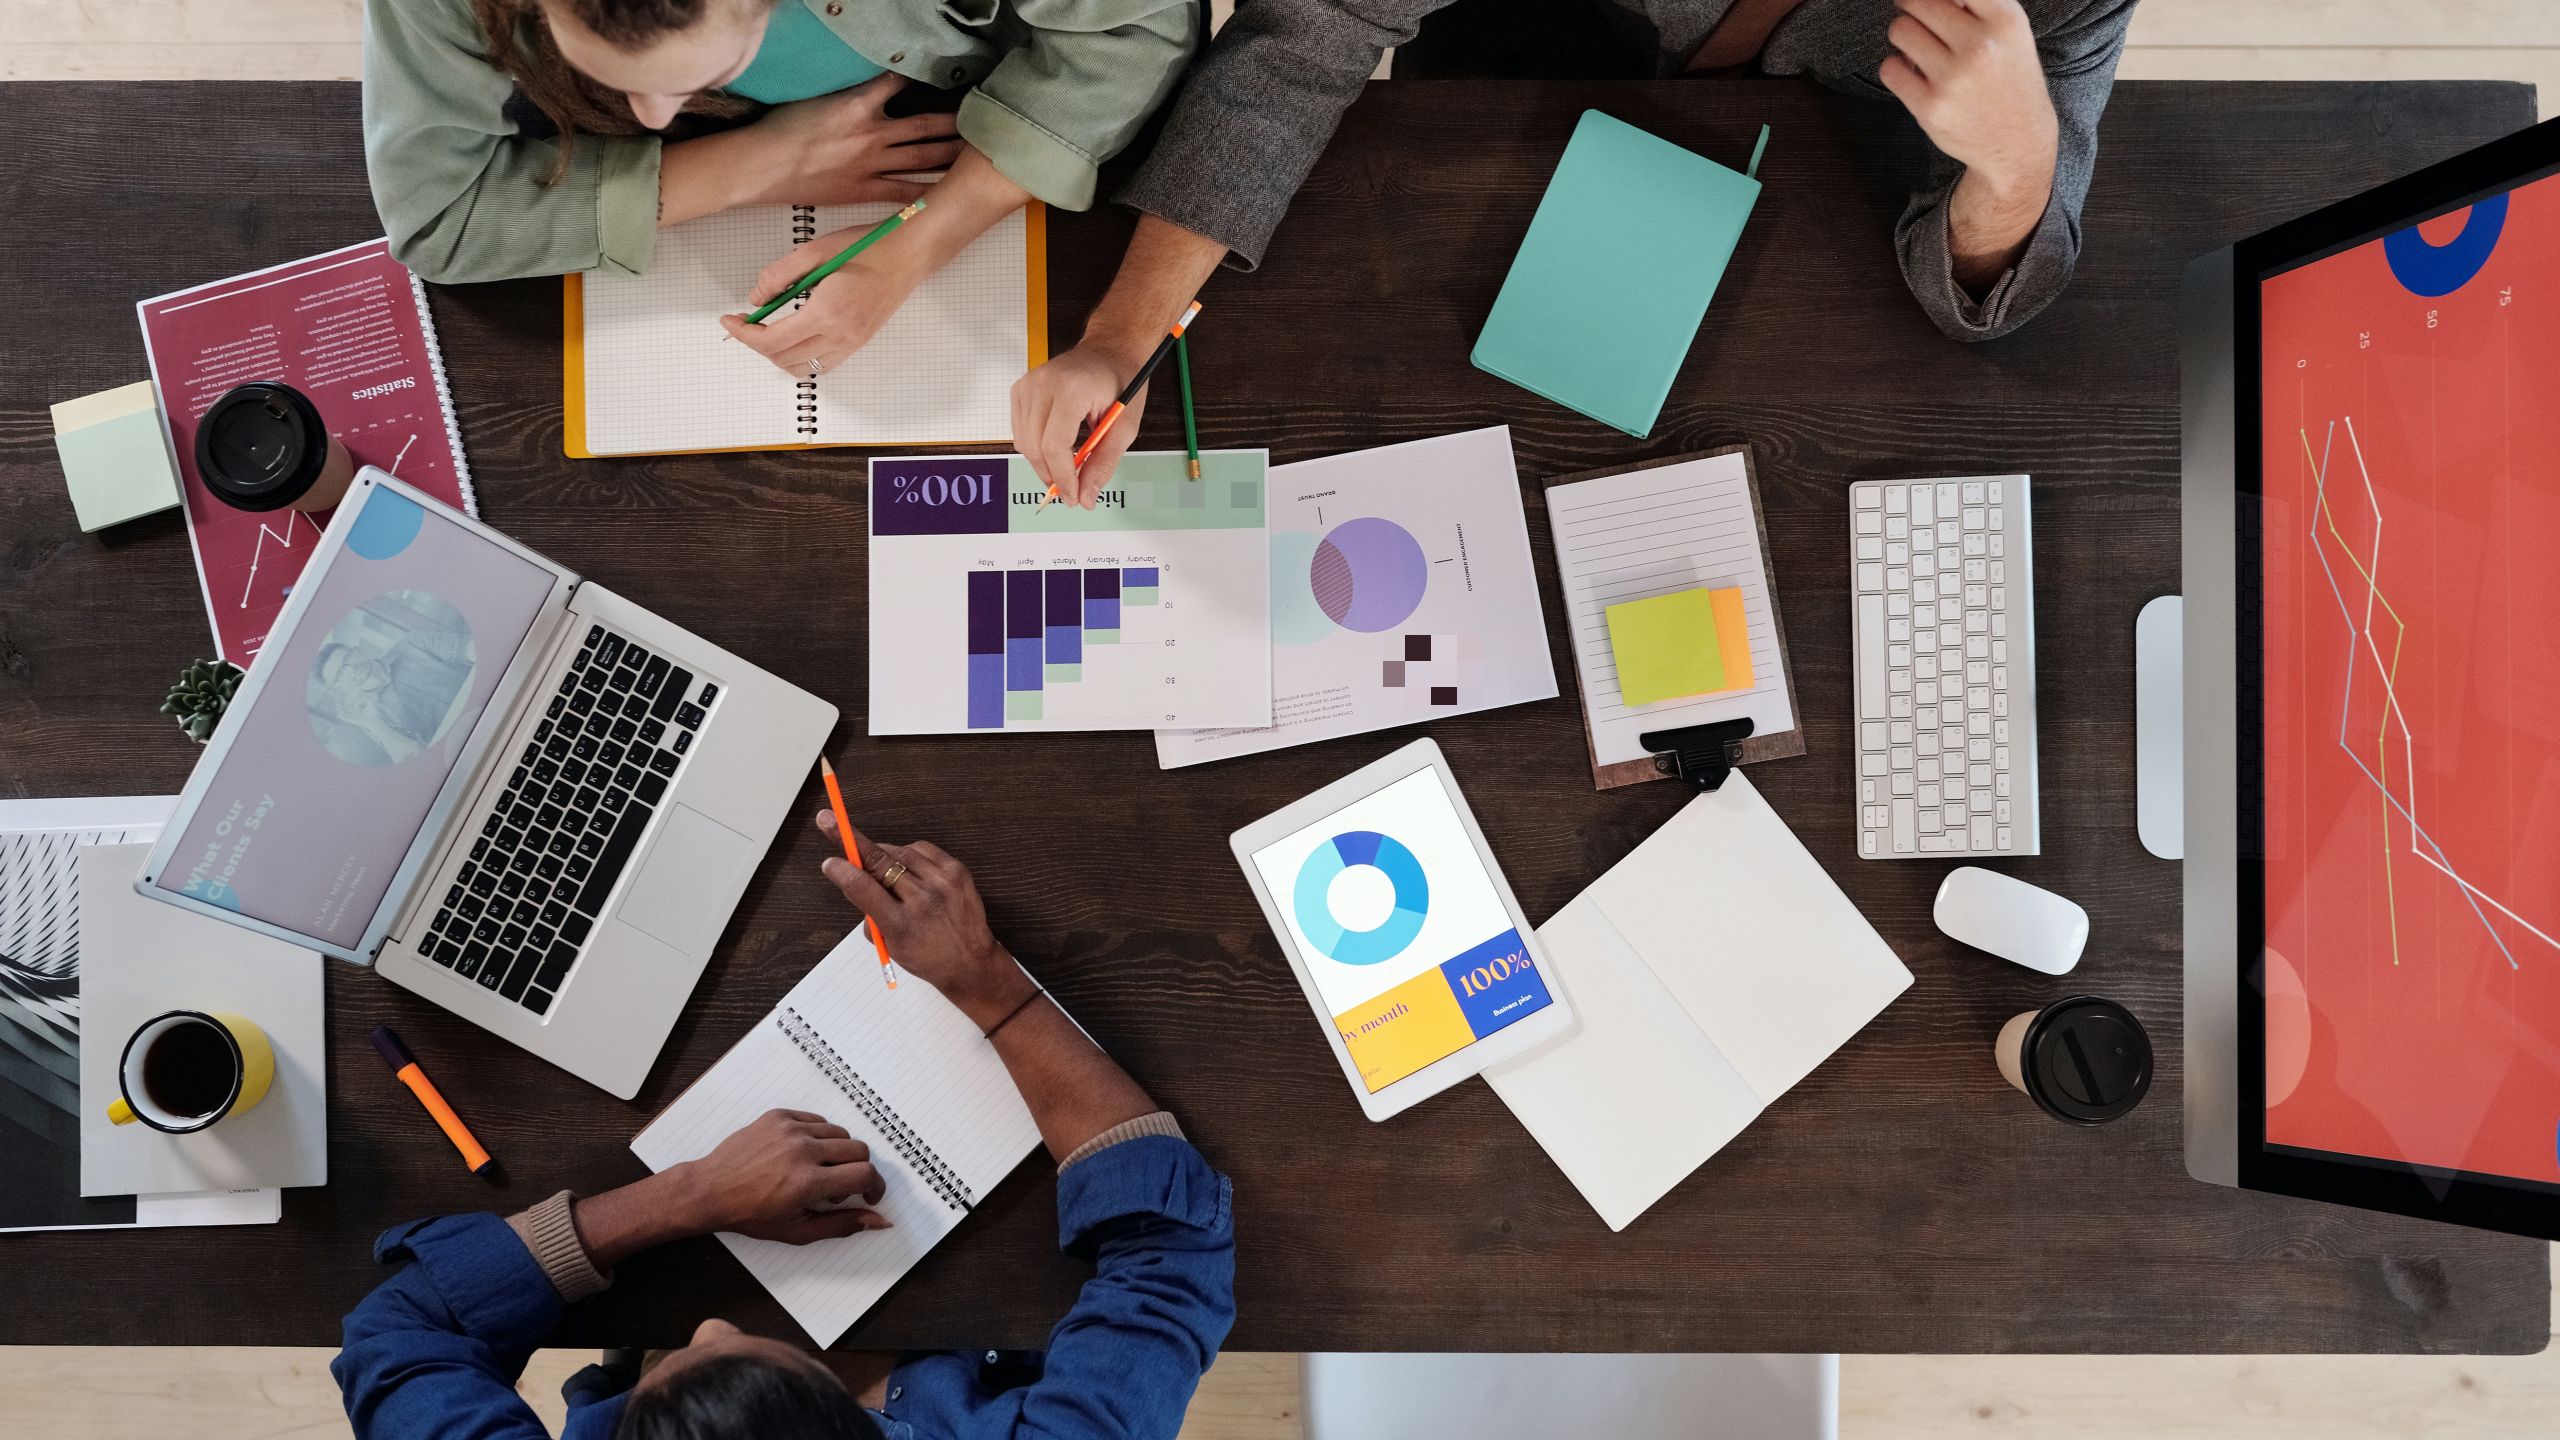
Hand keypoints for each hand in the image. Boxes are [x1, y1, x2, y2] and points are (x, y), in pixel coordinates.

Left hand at [675, 1108, 892, 1242]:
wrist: (711, 1191)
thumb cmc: (751, 1214)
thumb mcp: (798, 1230)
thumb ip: (843, 1224)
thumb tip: (880, 1220)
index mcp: (808, 1183)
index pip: (865, 1174)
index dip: (875, 1186)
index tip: (869, 1194)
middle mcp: (802, 1152)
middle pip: (859, 1150)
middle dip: (857, 1171)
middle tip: (837, 1187)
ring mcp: (790, 1130)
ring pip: (840, 1134)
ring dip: (838, 1154)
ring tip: (817, 1170)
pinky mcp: (780, 1117)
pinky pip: (817, 1121)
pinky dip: (818, 1138)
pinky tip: (802, 1154)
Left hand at [720, 235, 924, 376]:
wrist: (908, 255)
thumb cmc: (868, 247)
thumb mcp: (815, 250)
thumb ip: (779, 275)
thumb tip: (757, 298)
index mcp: (826, 313)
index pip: (771, 340)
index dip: (743, 334)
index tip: (729, 321)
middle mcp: (839, 336)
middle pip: (782, 358)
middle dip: (756, 344)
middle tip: (744, 323)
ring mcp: (851, 343)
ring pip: (802, 369)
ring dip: (777, 355)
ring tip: (767, 331)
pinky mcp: (858, 343)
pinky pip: (822, 366)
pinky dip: (800, 358)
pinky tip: (795, 337)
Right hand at [737, 74, 962, 208]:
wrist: (759, 166)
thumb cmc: (780, 128)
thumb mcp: (817, 96)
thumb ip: (849, 92)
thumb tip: (871, 87)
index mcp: (858, 102)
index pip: (901, 83)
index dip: (923, 80)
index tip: (943, 80)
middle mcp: (872, 133)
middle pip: (925, 125)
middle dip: (954, 123)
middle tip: (977, 122)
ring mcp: (870, 164)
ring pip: (922, 157)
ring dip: (950, 154)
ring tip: (972, 153)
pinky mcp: (863, 190)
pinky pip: (905, 191)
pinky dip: (928, 190)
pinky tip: (948, 191)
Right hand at [815, 813, 1035, 1028]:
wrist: (971, 962)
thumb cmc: (927, 957)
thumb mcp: (890, 945)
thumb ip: (870, 915)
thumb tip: (853, 880)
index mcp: (900, 924)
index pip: (862, 888)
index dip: (841, 871)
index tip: (829, 862)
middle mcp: (922, 900)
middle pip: (878, 861)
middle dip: (850, 839)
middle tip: (829, 819)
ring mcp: (942, 883)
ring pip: (899, 852)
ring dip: (882, 853)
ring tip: (879, 865)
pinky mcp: (957, 872)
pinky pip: (923, 849)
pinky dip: (908, 853)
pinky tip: (906, 864)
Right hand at [1012, 342, 1149, 508]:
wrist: (1109, 349)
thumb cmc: (1121, 382)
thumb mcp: (1125, 426)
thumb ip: (1104, 463)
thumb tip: (1086, 497)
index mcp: (1071, 389)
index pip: (1054, 445)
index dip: (1063, 477)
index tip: (1075, 497)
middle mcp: (1043, 384)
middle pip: (1035, 447)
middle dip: (1052, 476)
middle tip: (1072, 492)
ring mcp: (1027, 384)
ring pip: (1024, 443)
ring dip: (1044, 464)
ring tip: (1069, 467)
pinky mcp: (1020, 389)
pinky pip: (1020, 432)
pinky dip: (1036, 447)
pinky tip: (1057, 446)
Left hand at [1880, 0, 2056, 199]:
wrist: (2018, 141)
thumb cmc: (2008, 78)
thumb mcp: (2010, 31)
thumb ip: (1975, 4)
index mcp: (2005, 19)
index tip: (1928, 2)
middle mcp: (1981, 45)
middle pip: (1918, 1)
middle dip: (1912, 7)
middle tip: (1917, 16)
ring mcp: (1954, 78)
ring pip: (1899, 30)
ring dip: (1904, 36)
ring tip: (1920, 48)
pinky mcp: (1930, 107)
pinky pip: (1889, 68)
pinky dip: (1896, 68)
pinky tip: (1914, 75)